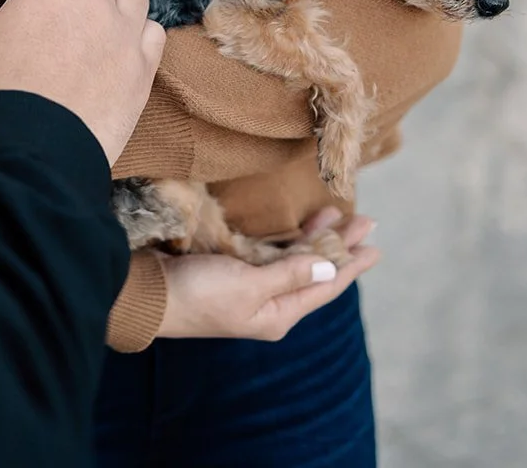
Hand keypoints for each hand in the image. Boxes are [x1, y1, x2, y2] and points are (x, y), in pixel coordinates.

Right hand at [0, 0, 165, 165]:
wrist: (27, 151)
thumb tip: (7, 28)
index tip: (37, 5)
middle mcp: (88, 0)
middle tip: (72, 17)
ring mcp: (121, 31)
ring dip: (119, 6)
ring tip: (104, 31)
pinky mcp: (143, 66)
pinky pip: (154, 33)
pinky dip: (141, 39)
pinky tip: (125, 54)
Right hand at [156, 211, 379, 339]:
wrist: (150, 295)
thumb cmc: (199, 293)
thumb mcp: (249, 285)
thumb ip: (290, 274)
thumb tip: (330, 271)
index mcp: (278, 313)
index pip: (325, 287)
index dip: (351, 265)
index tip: (375, 246)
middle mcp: (270, 303)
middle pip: (314, 270)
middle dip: (340, 245)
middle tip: (365, 220)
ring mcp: (252, 287)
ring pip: (295, 259)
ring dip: (316, 237)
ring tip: (337, 214)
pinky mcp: (234, 271)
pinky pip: (272, 254)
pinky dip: (288, 238)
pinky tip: (298, 227)